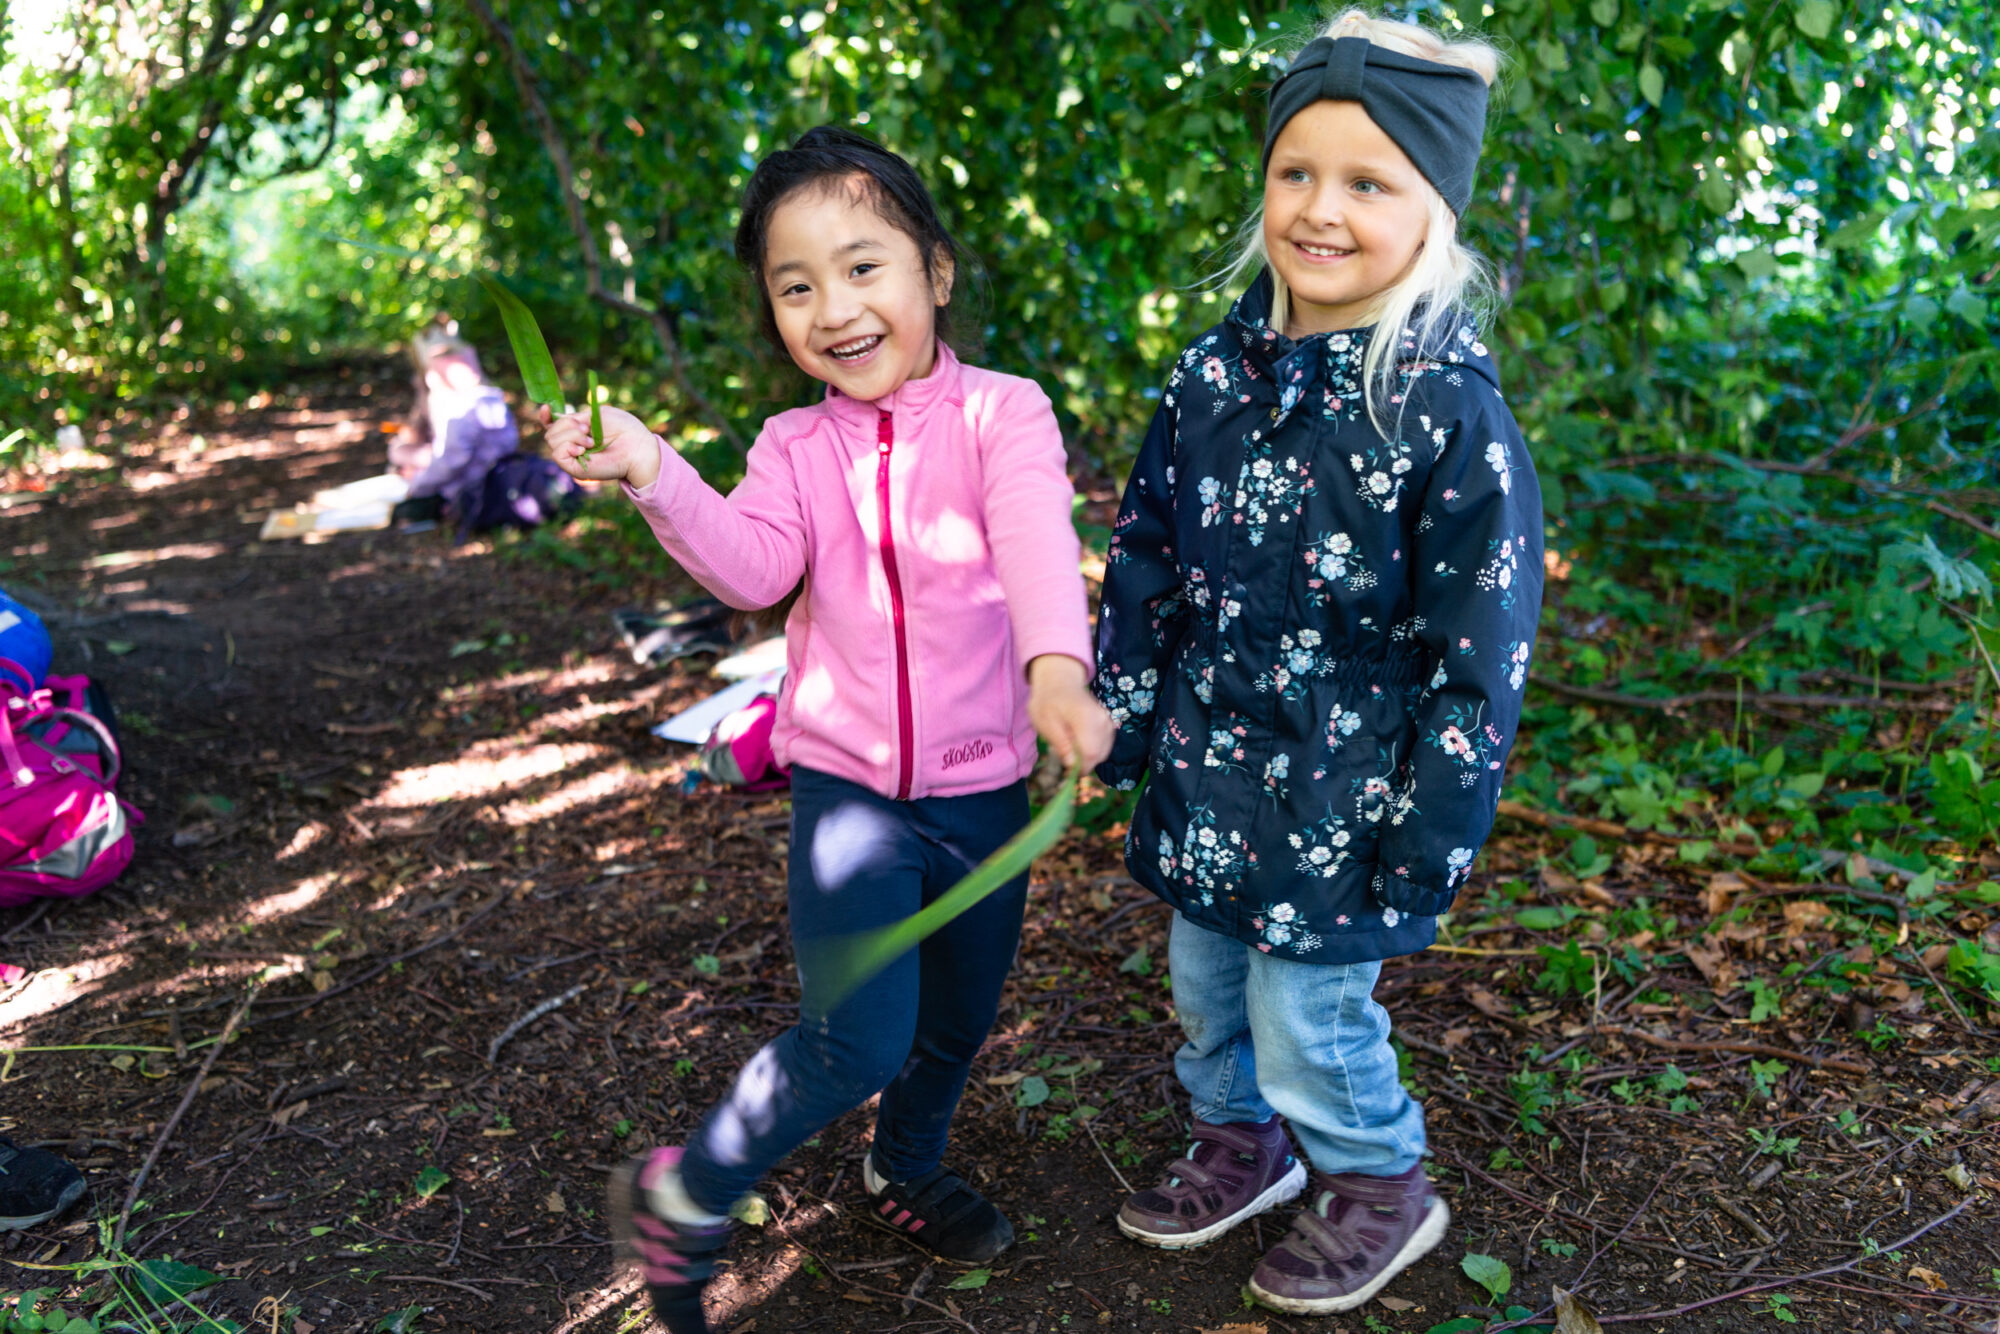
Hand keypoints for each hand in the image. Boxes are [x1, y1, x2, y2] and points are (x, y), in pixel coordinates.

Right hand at [540, 402, 662, 488]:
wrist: (637, 447)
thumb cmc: (624, 428)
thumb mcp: (598, 414)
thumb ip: (577, 416)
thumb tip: (558, 418)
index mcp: (578, 430)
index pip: (552, 425)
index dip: (546, 417)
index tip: (546, 408)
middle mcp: (573, 444)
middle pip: (550, 432)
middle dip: (566, 425)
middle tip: (587, 428)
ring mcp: (572, 456)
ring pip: (552, 440)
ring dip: (571, 435)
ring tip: (590, 440)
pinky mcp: (574, 468)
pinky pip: (557, 454)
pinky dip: (568, 447)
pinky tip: (583, 449)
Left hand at [1027, 654, 1115, 770]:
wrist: (1059, 683)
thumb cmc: (1048, 702)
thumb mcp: (1045, 722)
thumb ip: (1060, 744)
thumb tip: (1072, 765)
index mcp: (1086, 718)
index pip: (1091, 753)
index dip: (1080, 768)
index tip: (1067, 770)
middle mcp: (1102, 720)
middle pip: (1099, 755)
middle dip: (1083, 762)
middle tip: (1065, 754)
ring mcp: (1108, 722)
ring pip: (1103, 753)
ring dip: (1087, 756)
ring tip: (1070, 744)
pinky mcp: (1109, 725)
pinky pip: (1104, 747)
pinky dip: (1092, 750)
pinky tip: (1078, 741)